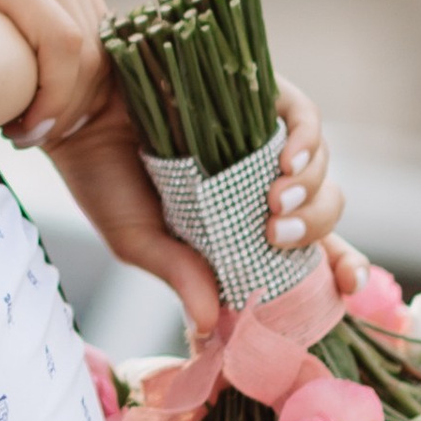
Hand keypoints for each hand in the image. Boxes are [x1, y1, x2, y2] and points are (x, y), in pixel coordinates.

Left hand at [0, 0, 110, 147]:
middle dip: (65, 106)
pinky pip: (97, 34)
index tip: (23, 135)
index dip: (55, 99)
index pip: (63, 43)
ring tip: (33, 120)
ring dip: (77, 95)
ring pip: (98, 46)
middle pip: (86, 50)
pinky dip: (81, 75)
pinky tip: (46, 96)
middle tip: (27, 136)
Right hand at [43, 79, 357, 338]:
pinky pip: (301, 114)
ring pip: (318, 164)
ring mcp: (258, 135)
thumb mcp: (137, 238)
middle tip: (278, 235)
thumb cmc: (99, 174)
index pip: (310, 249)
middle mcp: (258, 178)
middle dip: (319, 228)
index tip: (348, 283)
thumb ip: (179, 274)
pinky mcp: (252, 94)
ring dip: (309, 188)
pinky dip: (305, 138)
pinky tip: (286, 158)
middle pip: (324, 207)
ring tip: (274, 202)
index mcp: (240, 221)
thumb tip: (207, 326)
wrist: (73, 108)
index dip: (341, 264)